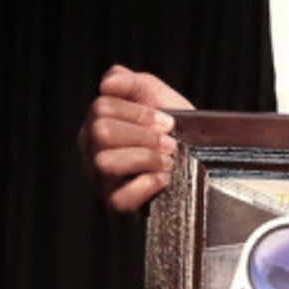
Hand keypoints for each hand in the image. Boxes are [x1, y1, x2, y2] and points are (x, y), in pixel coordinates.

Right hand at [77, 64, 193, 214]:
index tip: (168, 122)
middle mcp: (92, 149)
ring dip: (145, 158)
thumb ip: (131, 82)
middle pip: (100, 132)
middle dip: (143, 135)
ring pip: (105, 162)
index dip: (139, 113)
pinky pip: (119, 198)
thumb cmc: (171, 128)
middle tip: (169, 142)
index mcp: (97, 120)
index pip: (101, 108)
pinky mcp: (116, 205)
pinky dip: (147, 185)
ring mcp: (100, 179)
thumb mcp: (155, 96)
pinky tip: (164, 179)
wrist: (196, 161)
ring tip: (169, 160)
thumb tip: (107, 84)